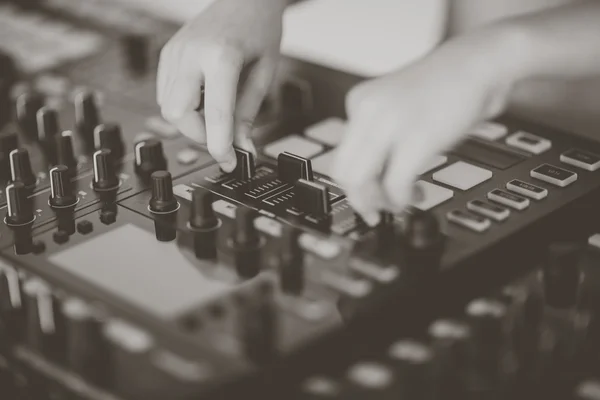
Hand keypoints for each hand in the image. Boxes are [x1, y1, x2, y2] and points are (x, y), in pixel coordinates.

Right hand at [157, 0, 286, 170]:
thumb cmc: (259, 29)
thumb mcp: (264, 74)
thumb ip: (248, 113)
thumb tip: (241, 147)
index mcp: (222, 56)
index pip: (216, 113)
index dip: (221, 146)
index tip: (229, 162)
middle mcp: (192, 53)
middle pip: (178, 114)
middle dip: (199, 134)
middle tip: (223, 136)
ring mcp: (175, 52)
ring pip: (167, 107)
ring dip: (191, 121)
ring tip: (216, 111)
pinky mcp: (167, 54)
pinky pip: (165, 93)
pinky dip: (183, 106)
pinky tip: (203, 97)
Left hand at [331, 26, 523, 224]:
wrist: (480, 62)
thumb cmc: (446, 87)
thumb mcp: (398, 108)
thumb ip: (380, 136)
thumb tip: (373, 178)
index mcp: (360, 102)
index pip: (340, 156)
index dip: (351, 185)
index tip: (365, 198)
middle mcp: (367, 110)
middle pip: (343, 172)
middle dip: (360, 199)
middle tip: (377, 210)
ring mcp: (389, 123)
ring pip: (361, 181)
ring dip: (378, 202)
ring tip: (398, 202)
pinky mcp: (416, 138)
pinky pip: (395, 184)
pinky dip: (401, 199)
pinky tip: (414, 196)